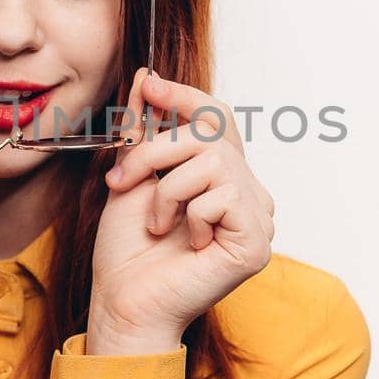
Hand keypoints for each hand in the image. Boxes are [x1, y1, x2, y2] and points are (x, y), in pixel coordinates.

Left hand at [89, 68, 275, 354]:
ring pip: (214, 162)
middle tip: (121, 182)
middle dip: (156, 150)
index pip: (219, 120)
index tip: (150, 86)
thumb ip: (144, 129)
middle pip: (211, 135)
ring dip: (167, 190)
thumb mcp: (132, 175)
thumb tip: (147, 77)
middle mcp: (248, 194)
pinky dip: (190, 216)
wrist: (124, 302)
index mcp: (223, 179)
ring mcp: (258, 218)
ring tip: (157, 225)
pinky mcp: (256, 242)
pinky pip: (222, 196)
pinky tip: (188, 244)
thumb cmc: (127, 252)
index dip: (187, 98)